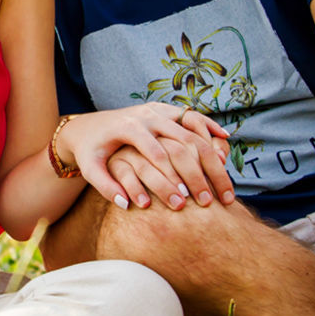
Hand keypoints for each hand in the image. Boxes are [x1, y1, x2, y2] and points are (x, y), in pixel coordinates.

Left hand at [59, 104, 233, 208]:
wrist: (88, 126)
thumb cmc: (91, 152)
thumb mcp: (91, 169)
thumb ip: (105, 187)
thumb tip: (127, 205)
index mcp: (129, 128)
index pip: (157, 154)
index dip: (172, 178)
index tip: (185, 201)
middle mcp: (147, 115)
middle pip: (182, 143)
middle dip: (199, 173)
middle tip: (212, 201)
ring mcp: (158, 110)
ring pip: (194, 130)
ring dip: (213, 155)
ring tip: (224, 183)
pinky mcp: (165, 110)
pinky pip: (192, 116)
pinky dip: (210, 127)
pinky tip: (226, 140)